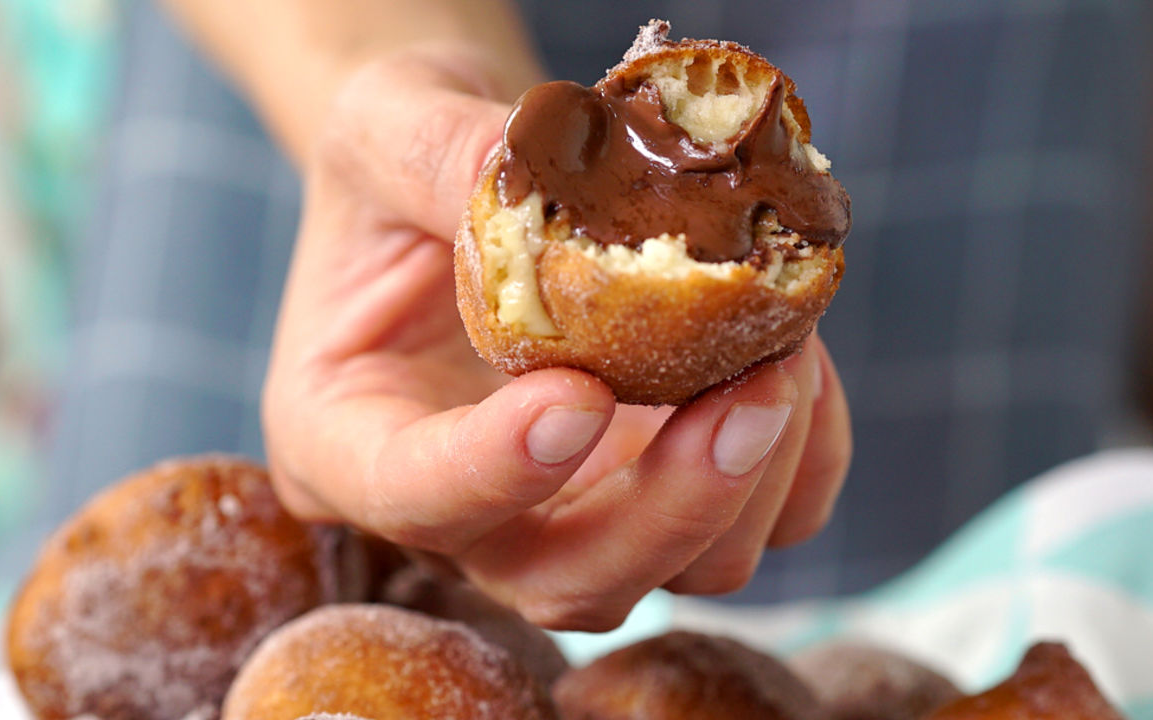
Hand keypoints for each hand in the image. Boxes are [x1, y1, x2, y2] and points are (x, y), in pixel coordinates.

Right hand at [262, 46, 852, 630]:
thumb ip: (439, 153)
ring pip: (679, 573)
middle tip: (750, 390)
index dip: (495, 472)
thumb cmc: (400, 157)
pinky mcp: (661, 493)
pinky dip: (802, 461)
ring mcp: (572, 513)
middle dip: (671, 505)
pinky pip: (760, 527)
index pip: (409, 496)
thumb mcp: (385, 125)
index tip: (578, 395)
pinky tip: (798, 361)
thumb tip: (535, 171)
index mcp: (349, 435)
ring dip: (755, 476)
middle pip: (566, 580)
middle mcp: (464, 508)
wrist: (465, 179)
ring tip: (787, 344)